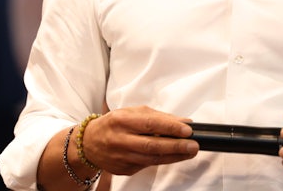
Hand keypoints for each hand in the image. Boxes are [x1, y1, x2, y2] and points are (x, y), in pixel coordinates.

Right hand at [82, 106, 198, 175]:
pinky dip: (162, 160)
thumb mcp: (133, 112)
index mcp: (122, 120)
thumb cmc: (114, 123)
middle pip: (152, 145)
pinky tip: (174, 156)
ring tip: (189, 152)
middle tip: (193, 145)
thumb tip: (183, 121)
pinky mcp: (123, 169)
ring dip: (174, 156)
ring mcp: (121, 157)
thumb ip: (158, 116)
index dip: (170, 127)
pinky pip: (146, 165)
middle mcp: (120, 139)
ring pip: (151, 159)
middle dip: (176, 146)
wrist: (88, 143)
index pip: (150, 123)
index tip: (187, 129)